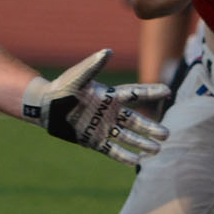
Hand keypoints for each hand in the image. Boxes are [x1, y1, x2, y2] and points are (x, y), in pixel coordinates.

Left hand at [22, 49, 168, 165]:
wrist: (45, 107)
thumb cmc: (62, 88)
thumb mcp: (78, 76)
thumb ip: (94, 66)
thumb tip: (108, 51)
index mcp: (109, 96)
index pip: (135, 94)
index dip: (151, 92)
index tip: (167, 91)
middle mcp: (110, 113)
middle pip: (135, 121)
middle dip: (151, 128)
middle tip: (166, 134)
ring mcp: (103, 128)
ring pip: (127, 137)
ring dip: (142, 143)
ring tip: (157, 150)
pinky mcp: (93, 140)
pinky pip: (111, 150)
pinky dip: (123, 155)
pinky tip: (135, 161)